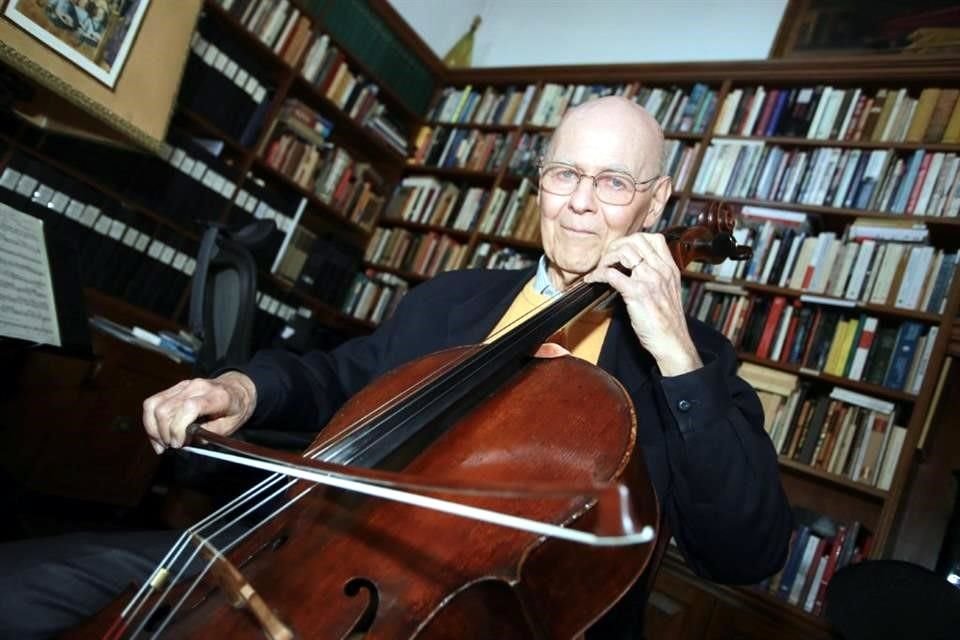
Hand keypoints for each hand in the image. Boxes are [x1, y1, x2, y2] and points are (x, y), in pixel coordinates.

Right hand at [142, 371, 256, 452]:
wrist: (237, 389)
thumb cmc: (235, 408)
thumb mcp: (231, 426)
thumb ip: (209, 434)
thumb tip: (186, 441)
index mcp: (216, 396)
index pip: (189, 408)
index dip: (178, 428)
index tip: (179, 444)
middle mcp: (197, 387)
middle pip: (165, 409)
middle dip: (164, 433)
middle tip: (172, 447)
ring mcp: (183, 385)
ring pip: (154, 405)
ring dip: (153, 429)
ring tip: (162, 444)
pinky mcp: (174, 388)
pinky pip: (153, 403)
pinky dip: (150, 421)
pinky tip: (157, 435)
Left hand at [584, 233, 701, 375]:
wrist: (673, 342)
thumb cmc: (668, 321)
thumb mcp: (669, 291)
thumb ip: (658, 276)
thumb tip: (638, 267)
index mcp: (670, 268)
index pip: (653, 238)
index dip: (633, 239)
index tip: (622, 249)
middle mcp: (661, 270)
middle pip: (635, 241)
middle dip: (616, 246)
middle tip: (607, 258)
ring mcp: (649, 280)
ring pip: (623, 253)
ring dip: (606, 258)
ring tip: (601, 268)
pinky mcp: (637, 293)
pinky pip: (611, 274)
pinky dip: (597, 274)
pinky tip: (593, 280)